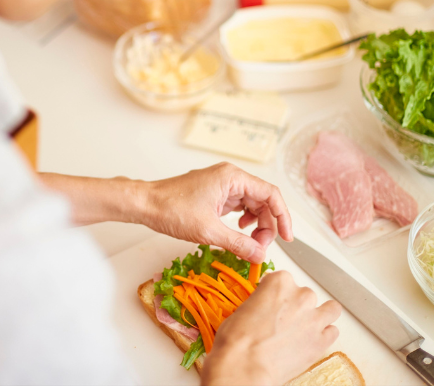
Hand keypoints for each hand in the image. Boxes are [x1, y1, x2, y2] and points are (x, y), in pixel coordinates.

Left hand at [143, 163, 292, 262]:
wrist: (146, 204)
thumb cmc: (171, 209)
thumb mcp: (208, 231)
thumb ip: (238, 243)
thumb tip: (260, 256)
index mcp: (233, 178)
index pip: (271, 194)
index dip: (283, 216)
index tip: (287, 237)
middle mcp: (231, 177)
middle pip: (263, 200)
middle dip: (267, 224)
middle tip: (261, 247)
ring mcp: (223, 184)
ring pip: (252, 204)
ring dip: (257, 224)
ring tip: (251, 243)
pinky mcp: (216, 193)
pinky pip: (239, 205)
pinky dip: (244, 220)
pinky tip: (240, 231)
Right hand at [201, 271, 341, 385]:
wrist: (245, 366)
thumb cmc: (238, 340)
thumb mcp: (243, 308)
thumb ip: (261, 301)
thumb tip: (264, 308)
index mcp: (280, 281)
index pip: (284, 280)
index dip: (277, 294)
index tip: (273, 303)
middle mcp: (301, 295)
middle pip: (305, 294)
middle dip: (297, 306)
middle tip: (285, 321)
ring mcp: (314, 317)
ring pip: (331, 309)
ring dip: (321, 315)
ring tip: (309, 326)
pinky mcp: (321, 340)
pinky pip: (333, 332)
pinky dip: (325, 335)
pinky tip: (313, 340)